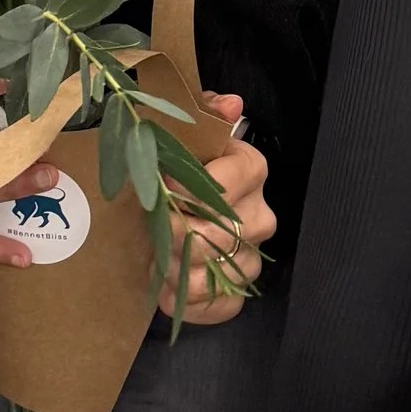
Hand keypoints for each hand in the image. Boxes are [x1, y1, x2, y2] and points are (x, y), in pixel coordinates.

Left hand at [158, 93, 272, 327]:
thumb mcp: (186, 133)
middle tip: (150, 227)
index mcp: (252, 169)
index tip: (161, 184)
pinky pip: (217, 306)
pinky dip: (184, 297)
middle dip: (174, 232)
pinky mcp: (238, 293)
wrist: (173, 211)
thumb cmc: (178, 167)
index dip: (185, 188)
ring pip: (213, 273)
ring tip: (157, 254)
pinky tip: (168, 282)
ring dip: (175, 267)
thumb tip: (231, 105)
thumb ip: (205, 113)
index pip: (225, 184)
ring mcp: (252, 258)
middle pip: (216, 234)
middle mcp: (260, 216)